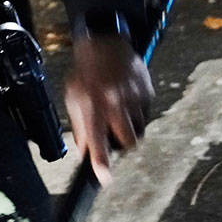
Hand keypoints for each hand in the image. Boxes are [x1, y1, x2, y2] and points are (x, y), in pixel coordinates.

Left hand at [64, 34, 153, 184]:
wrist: (105, 42)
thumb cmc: (86, 73)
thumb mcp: (74, 98)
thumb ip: (80, 127)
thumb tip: (85, 153)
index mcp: (92, 104)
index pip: (97, 139)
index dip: (102, 161)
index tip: (105, 179)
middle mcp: (114, 102)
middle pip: (128, 142)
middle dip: (123, 146)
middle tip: (114, 136)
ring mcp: (134, 97)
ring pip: (140, 131)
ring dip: (130, 130)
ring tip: (119, 113)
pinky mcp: (147, 92)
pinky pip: (146, 115)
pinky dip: (137, 114)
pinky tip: (126, 99)